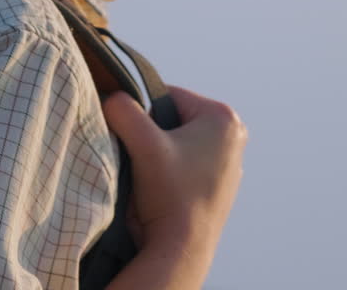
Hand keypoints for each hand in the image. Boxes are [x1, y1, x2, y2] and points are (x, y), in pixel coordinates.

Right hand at [101, 85, 247, 252]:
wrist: (181, 249)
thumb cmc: (169, 195)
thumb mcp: (142, 142)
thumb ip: (122, 109)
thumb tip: (112, 98)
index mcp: (224, 119)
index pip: (167, 96)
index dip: (143, 114)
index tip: (138, 140)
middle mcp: (233, 138)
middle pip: (173, 120)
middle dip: (153, 136)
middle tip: (145, 159)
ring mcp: (228, 165)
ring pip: (177, 144)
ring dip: (159, 155)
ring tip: (154, 177)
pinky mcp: (219, 187)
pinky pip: (185, 166)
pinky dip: (170, 174)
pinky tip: (163, 191)